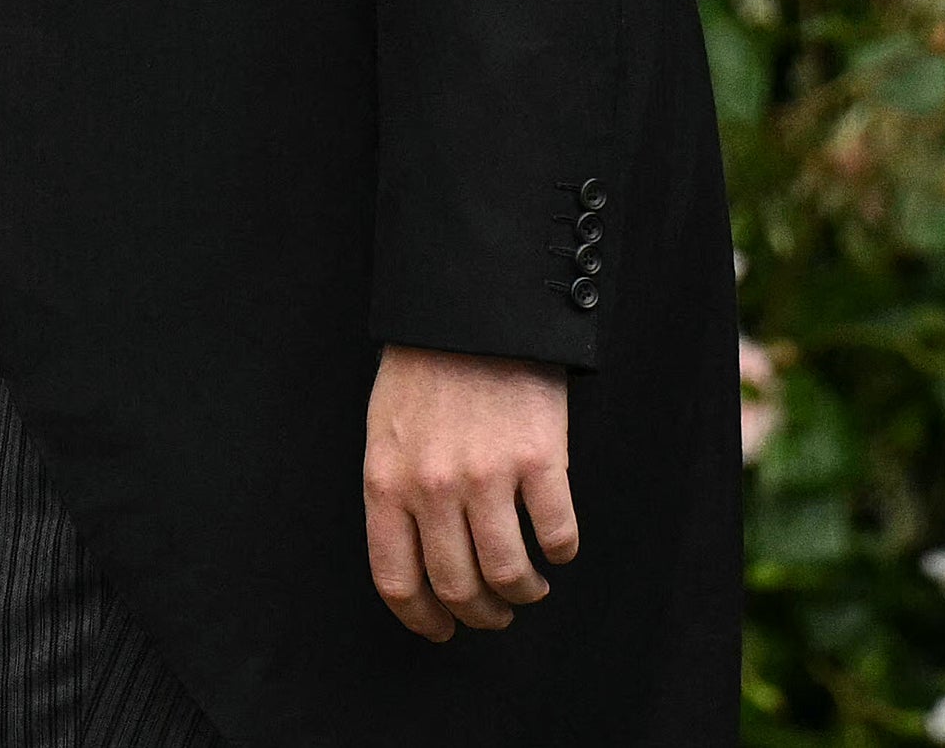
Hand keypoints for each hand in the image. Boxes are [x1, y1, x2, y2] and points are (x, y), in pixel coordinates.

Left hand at [361, 344, 576, 639]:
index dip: (421, 619)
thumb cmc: (423, 372)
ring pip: (509, 573)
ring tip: (530, 587)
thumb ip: (395, 493)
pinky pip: (557, 535)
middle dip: (480, 615)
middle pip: (457, 587)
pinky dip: (561, 551)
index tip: (441, 631)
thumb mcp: (383, 432)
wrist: (470, 313)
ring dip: (523, 593)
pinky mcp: (539, 461)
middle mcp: (432, 488)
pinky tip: (557, 544)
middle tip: (495, 614)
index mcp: (385, 482)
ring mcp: (487, 476)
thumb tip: (416, 559)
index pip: (396, 579)